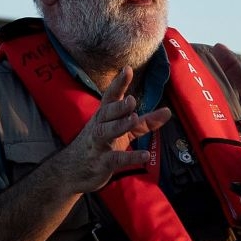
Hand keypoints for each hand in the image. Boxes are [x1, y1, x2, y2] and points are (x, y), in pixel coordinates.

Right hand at [49, 68, 173, 194]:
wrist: (72, 171)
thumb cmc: (101, 146)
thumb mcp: (123, 132)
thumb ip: (145, 122)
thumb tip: (168, 111)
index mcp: (104, 116)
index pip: (110, 97)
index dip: (119, 84)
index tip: (127, 70)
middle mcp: (99, 127)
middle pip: (107, 113)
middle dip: (118, 106)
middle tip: (131, 100)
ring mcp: (98, 145)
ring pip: (106, 132)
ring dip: (120, 125)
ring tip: (134, 118)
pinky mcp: (101, 163)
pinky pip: (115, 159)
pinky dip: (130, 157)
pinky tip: (145, 156)